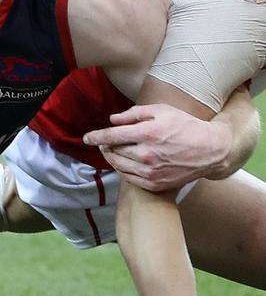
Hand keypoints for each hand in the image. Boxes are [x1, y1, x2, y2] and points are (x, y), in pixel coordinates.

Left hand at [83, 104, 230, 190]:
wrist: (209, 150)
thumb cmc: (185, 126)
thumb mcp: (161, 111)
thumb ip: (134, 114)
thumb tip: (112, 119)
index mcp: (146, 133)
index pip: (111, 136)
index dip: (95, 137)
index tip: (86, 137)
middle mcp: (146, 154)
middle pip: (113, 152)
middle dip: (105, 147)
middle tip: (105, 143)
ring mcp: (150, 172)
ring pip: (119, 166)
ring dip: (112, 158)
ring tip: (113, 152)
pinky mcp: (155, 184)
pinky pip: (130, 178)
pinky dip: (124, 170)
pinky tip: (126, 163)